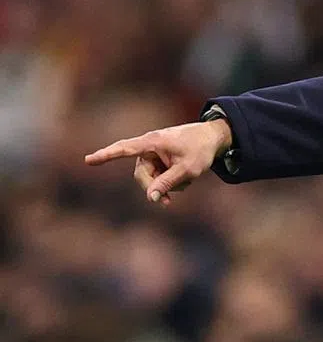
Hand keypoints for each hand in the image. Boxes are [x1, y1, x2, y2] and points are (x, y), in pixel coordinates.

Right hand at [84, 120, 231, 205]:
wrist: (214, 139)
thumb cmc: (201, 150)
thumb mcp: (187, 169)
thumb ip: (167, 183)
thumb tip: (150, 198)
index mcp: (152, 142)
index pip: (124, 149)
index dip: (106, 155)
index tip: (88, 160)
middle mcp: (149, 147)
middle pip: (141, 175)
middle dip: (154, 188)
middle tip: (168, 202)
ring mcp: (154, 155)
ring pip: (151, 179)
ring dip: (167, 185)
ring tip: (186, 181)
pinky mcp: (159, 161)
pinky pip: (159, 177)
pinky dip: (170, 182)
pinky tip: (185, 179)